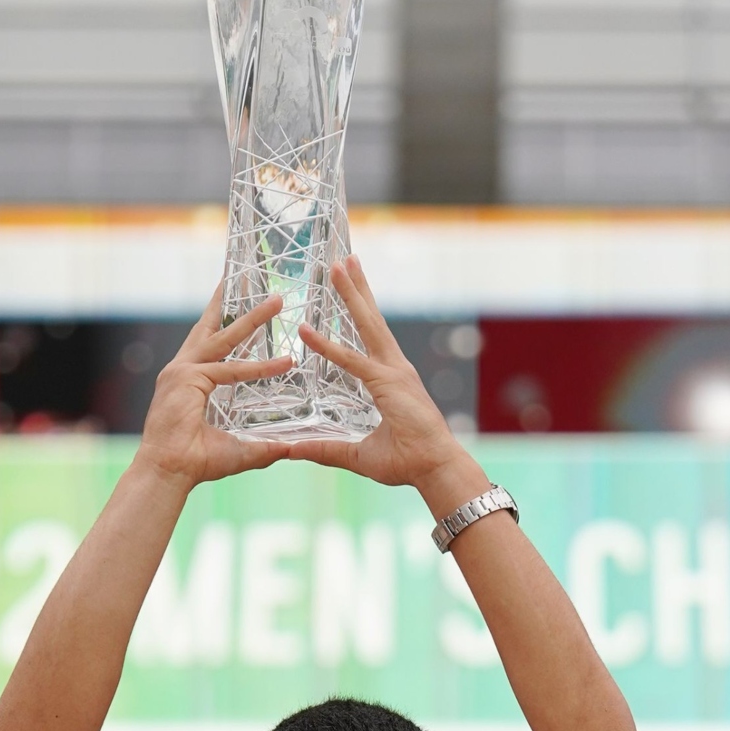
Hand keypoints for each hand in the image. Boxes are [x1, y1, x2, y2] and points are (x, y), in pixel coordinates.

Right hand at [129, 283, 303, 488]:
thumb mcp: (238, 448)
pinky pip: (230, 370)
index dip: (225, 319)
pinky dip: (260, 367)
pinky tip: (286, 363)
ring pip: (225, 339)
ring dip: (253, 319)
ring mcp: (181, 372)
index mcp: (188, 379)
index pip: (210, 341)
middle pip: (212, 326)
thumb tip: (290, 448)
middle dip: (232, 301)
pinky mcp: (186, 380)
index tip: (237, 298)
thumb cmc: (194, 463)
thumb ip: (264, 444)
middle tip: (251, 275)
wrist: (167, 474)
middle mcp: (181, 369)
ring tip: (278, 300)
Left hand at [288, 257, 483, 506]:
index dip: (358, 312)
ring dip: (351, 296)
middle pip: (371, 320)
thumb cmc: (407, 462)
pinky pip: (351, 362)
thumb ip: (325, 449)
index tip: (348, 289)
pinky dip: (328, 347)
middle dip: (357, 289)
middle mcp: (394, 368)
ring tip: (338, 266)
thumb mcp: (356, 454)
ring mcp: (394, 372)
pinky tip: (306, 331)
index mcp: (390, 378)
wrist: (436, 470)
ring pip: (367, 326)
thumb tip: (293, 449)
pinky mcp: (388, 384)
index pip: (370, 337)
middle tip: (343, 260)